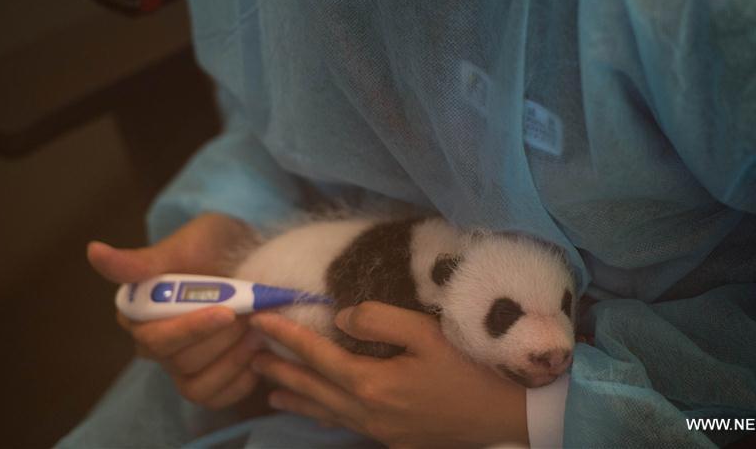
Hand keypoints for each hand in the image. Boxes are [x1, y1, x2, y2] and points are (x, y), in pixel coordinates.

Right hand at [88, 212, 265, 408]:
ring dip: (234, 360)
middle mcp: (153, 343)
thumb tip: (93, 250)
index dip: (191, 329)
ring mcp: (179, 365)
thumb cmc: (216, 246)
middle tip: (253, 314)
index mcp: (139, 313)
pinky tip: (257, 355)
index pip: (155, 337)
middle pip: (180, 362)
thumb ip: (143, 260)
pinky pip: (215, 399)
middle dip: (222, 338)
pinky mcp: (206, 379)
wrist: (254, 258)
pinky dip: (240, 382)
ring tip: (257, 331)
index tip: (227, 312)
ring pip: (197, 385)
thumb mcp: (187, 244)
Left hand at [248, 302, 528, 448]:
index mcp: (371, 382)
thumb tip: (340, 317)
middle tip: (251, 354)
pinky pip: (343, 425)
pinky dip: (320, 415)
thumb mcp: (427, 334)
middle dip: (279, 370)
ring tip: (268, 390)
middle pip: (312, 389)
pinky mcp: (392, 439)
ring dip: (294, 398)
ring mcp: (378, 430)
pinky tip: (316, 413)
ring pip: (324, 413)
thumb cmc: (469, 369)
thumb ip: (379, 320)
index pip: (316, 355)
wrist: (505, 417)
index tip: (261, 318)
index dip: (286, 336)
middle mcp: (366, 411)